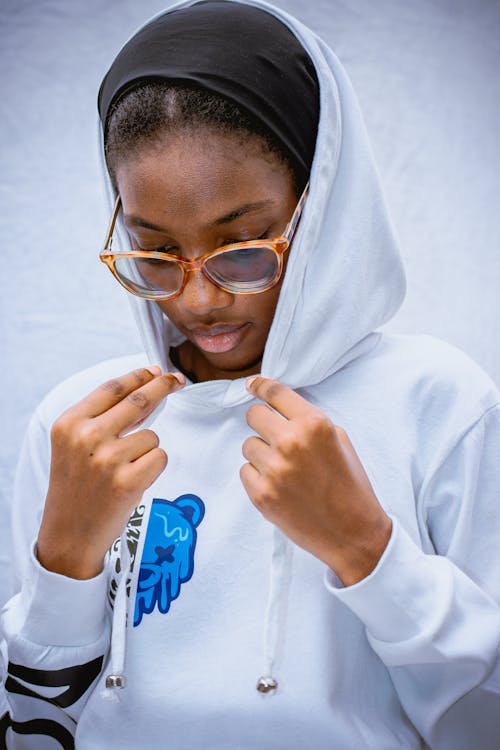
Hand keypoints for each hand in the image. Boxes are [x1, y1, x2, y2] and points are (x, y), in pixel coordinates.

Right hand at [37, 367, 184, 578]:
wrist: (69, 534)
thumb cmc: (77, 486)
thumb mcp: (75, 444)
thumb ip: (105, 417)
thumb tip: (147, 387)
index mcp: (69, 423)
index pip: (112, 388)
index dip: (139, 375)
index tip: (157, 369)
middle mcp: (86, 437)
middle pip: (139, 400)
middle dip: (162, 387)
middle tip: (177, 380)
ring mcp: (107, 459)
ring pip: (152, 436)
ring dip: (147, 450)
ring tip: (124, 470)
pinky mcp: (127, 481)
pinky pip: (159, 457)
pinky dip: (153, 467)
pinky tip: (133, 481)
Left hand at [241, 377, 391, 585]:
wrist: (353, 533)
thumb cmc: (350, 485)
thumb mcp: (339, 441)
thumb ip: (309, 421)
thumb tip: (279, 409)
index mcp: (315, 425)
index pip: (276, 393)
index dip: (260, 386)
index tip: (251, 385)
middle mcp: (292, 443)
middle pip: (254, 415)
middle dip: (263, 424)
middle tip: (276, 439)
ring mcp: (274, 470)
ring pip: (248, 445)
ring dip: (262, 454)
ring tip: (286, 471)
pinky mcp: (262, 494)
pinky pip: (245, 471)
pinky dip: (258, 477)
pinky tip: (280, 487)